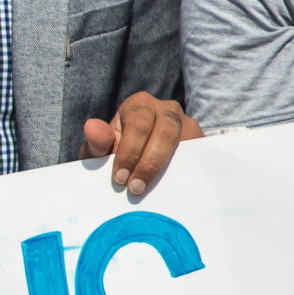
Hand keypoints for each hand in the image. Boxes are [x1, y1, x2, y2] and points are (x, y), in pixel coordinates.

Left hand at [81, 92, 201, 195]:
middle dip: (149, 163)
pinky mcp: (201, 141)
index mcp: (140, 105)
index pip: (138, 125)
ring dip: (169, 167)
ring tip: (153, 190)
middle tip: (135, 188)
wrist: (141, 162)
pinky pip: (199, 153)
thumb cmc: (118, 153)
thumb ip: (96, 141)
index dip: (129, 153)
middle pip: (165, 131)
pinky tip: (173, 187)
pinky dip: (187, 170)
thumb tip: (92, 126)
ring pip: (186, 141)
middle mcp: (167, 109)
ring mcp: (188, 124)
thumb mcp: (102, 150)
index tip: (119, 178)